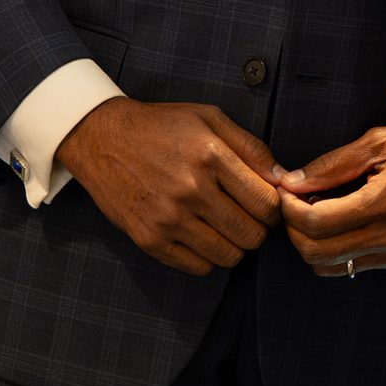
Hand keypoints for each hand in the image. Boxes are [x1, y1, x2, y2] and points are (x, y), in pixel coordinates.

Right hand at [56, 96, 285, 276]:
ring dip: (234, 246)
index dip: (274, 208)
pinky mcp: (149, 240)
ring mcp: (168, 219)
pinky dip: (207, 257)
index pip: (266, 203)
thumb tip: (283, 180)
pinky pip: (198, 268)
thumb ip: (252, 147)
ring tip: (225, 227)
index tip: (265, 204)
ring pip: (228, 257)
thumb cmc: (162, 126)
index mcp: (210, 155)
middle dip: (258, 229)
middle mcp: (191, 190)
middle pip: (252, 235)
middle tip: (247, 217)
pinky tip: (202, 235)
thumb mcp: (210, 118)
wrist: (102, 139)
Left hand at [277, 125, 385, 275]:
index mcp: (384, 203)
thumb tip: (291, 182)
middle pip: (315, 251)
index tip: (285, 189)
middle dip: (292, 227)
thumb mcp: (379, 142)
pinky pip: (346, 267)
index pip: (316, 222)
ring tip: (309, 209)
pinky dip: (327, 249)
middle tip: (291, 200)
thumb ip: (332, 165)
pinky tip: (332, 222)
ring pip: (326, 265)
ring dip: (307, 240)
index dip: (289, 207)